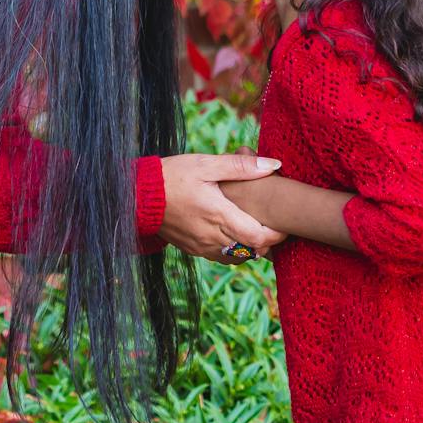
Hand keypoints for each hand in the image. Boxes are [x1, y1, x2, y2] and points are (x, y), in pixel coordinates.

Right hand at [159, 152, 286, 261]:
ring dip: (252, 248)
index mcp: (218, 215)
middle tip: (276, 225)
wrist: (138, 196)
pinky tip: (236, 234)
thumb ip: (242, 166)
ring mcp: (201, 246)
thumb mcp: (207, 164)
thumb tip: (274, 165)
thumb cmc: (174, 175)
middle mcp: (211, 237)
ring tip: (257, 229)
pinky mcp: (193, 250)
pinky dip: (235, 251)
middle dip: (269, 242)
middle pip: (252, 251)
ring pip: (238, 258)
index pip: (258, 238)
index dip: (276, 235)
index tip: (285, 223)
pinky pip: (222, 257)